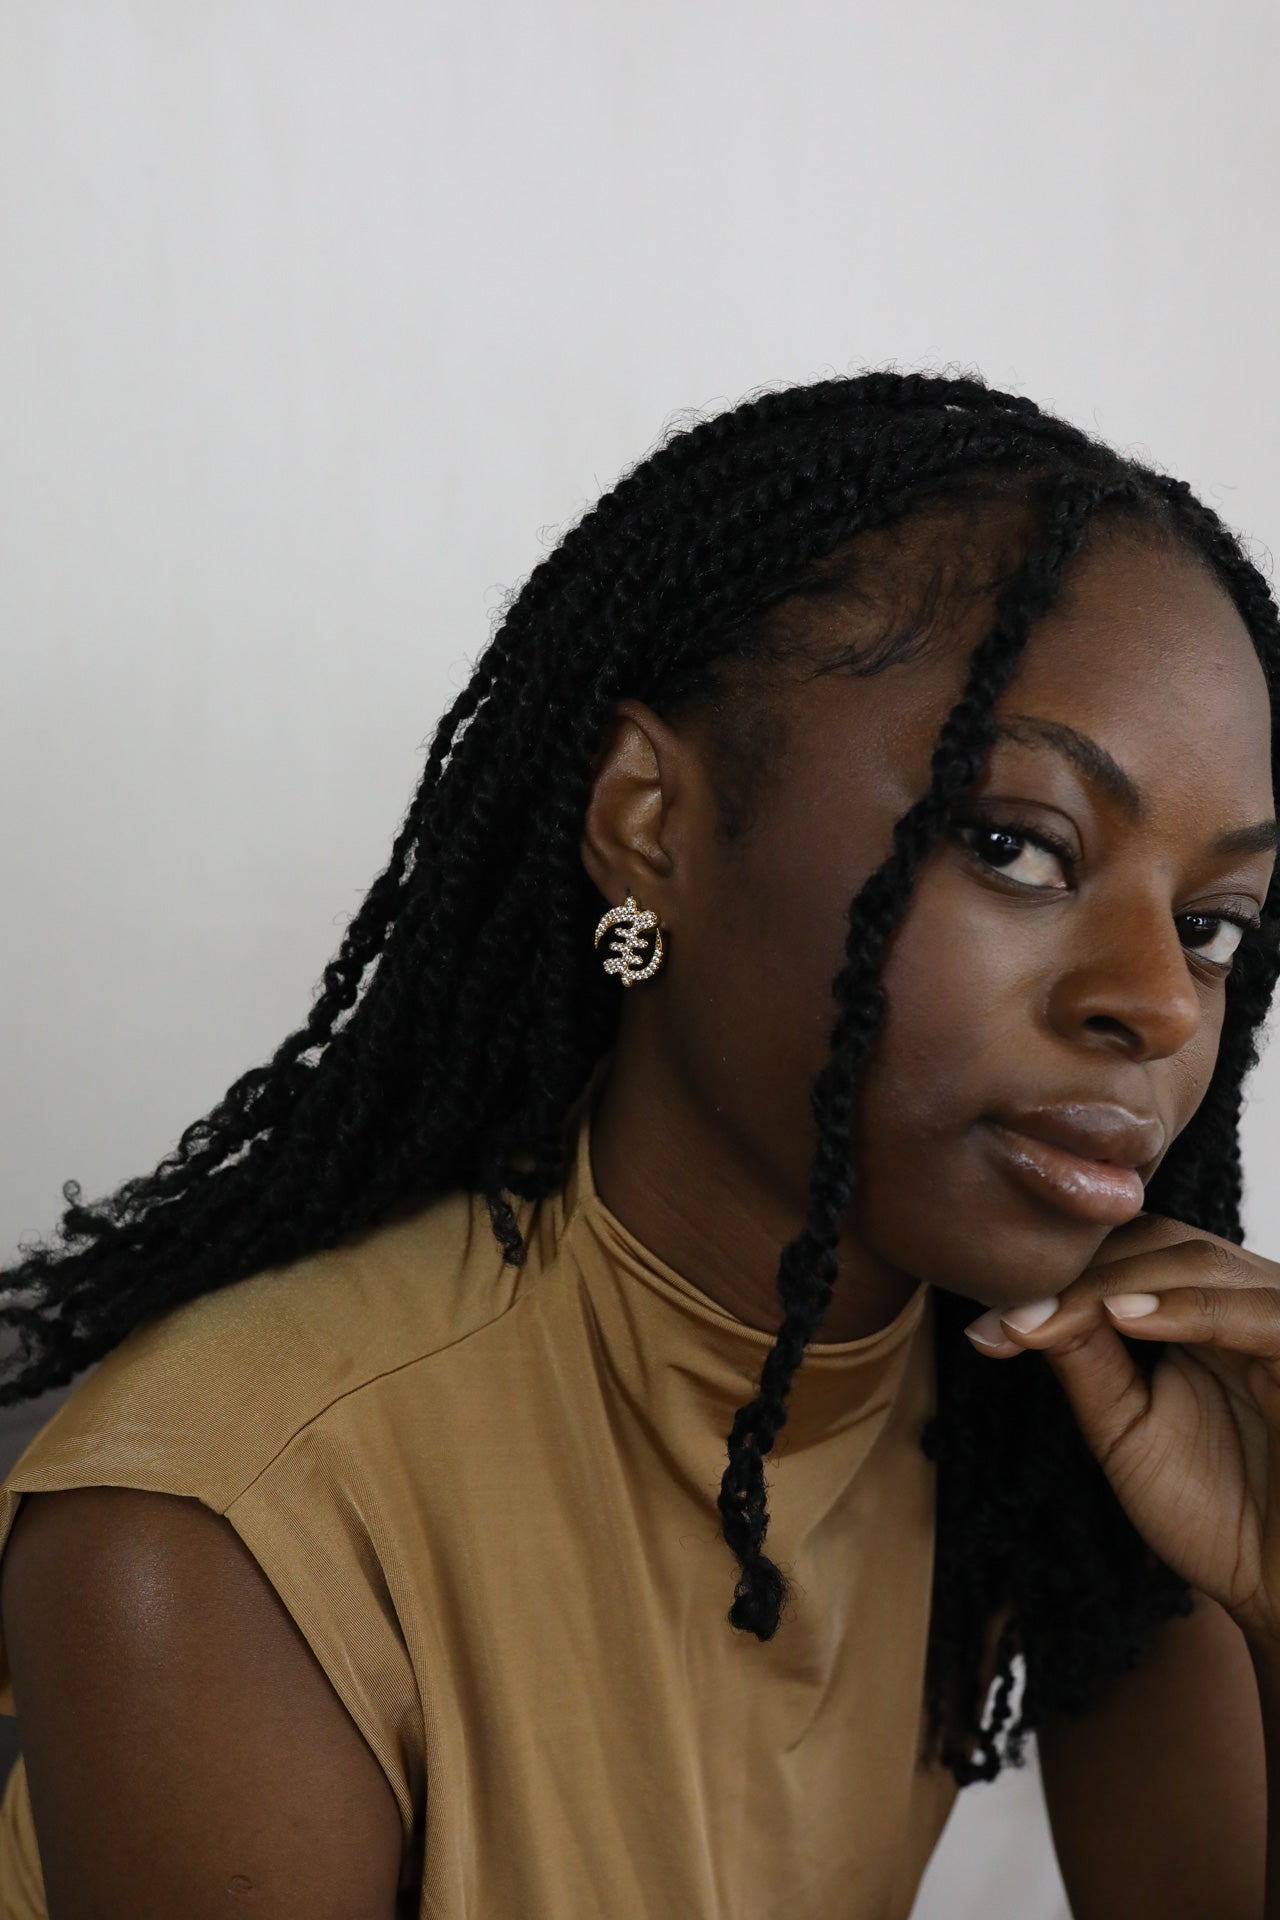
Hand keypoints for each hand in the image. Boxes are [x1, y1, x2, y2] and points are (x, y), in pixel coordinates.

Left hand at [964, 1213, 1279, 1648]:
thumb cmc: (1218, 1515)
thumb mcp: (1127, 1429)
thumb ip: (1086, 1361)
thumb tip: (1015, 1307)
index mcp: (1206, 1313)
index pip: (1128, 1254)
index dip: (1057, 1277)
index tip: (987, 1326)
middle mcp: (1248, 1302)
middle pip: (1156, 1243)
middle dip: (1075, 1276)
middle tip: (1008, 1318)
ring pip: (1196, 1263)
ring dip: (1113, 1283)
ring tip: (1047, 1315)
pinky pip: (1257, 1313)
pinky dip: (1188, 1308)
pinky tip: (1125, 1315)